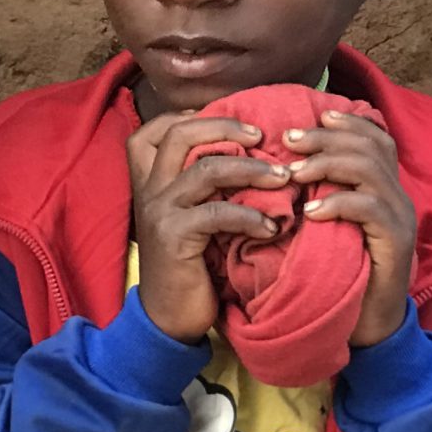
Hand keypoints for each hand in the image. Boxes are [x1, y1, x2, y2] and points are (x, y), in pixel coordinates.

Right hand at [127, 110, 280, 342]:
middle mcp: (148, 190)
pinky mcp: (173, 237)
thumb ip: (203, 187)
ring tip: (283, 177)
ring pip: (205, 169)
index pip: (152, 130)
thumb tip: (247, 154)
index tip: (231, 124)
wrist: (168, 315)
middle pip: (177, 134)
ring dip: (252, 169)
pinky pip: (217, 213)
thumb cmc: (188, 263)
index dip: (189, 116)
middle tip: (263, 136)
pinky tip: (272, 227)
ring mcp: (158, 212)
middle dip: (225, 127)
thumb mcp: (189, 217)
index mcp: (148, 181)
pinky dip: (250, 216)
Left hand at [290, 111, 415, 347]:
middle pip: (369, 147)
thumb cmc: (338, 273)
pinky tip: (311, 213)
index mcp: (383, 188)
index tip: (309, 117)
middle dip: (326, 138)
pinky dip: (338, 204)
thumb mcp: (325, 228)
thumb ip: (317, 196)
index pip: (375, 138)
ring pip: (370, 170)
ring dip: (328, 165)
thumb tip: (282, 168)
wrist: (365, 324)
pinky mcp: (396, 241)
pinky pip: (371, 209)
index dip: (345, 123)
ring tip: (293, 173)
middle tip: (288, 139)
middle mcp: (397, 196)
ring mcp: (400, 217)